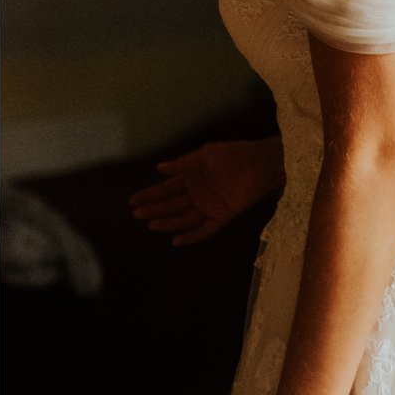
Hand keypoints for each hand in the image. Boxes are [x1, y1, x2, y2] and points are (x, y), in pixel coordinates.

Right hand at [131, 138, 284, 244]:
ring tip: (152, 225)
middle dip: (154, 209)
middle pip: (172, 205)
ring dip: (168, 222)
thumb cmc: (234, 154)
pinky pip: (205, 229)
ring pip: (184, 218)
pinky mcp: (223, 216)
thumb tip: (159, 168)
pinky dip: (191, 236)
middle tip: (137, 215)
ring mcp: (209, 206)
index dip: (150, 194)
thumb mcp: (205, 154)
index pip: (166, 188)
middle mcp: (198, 194)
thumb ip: (183, 163)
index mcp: (192, 177)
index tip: (133, 201)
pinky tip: (177, 240)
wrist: (262, 162)